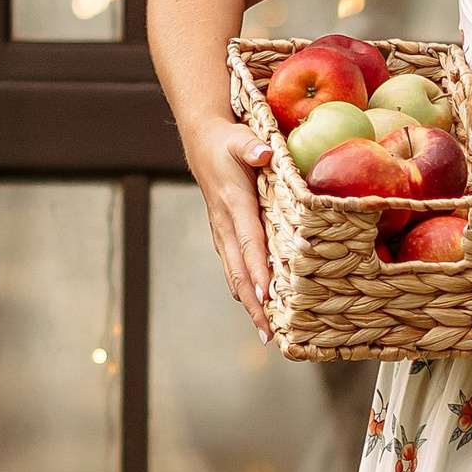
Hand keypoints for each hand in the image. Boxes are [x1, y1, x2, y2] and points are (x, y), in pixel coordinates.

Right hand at [185, 111, 274, 339]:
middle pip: (239, 271)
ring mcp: (222, 233)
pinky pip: (234, 267)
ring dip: (249, 303)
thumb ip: (252, 147)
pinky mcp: (224, 235)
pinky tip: (257, 306)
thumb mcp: (240, 138)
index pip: (248, 242)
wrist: (203, 142)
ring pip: (235, 274)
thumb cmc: (227, 141)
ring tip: (266, 331)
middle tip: (269, 333)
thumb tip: (264, 153)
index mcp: (234, 204)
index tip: (266, 296)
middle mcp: (226, 225)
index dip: (257, 270)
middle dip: (254, 303)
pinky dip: (245, 289)